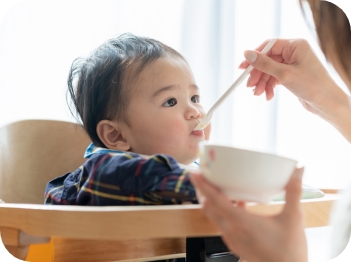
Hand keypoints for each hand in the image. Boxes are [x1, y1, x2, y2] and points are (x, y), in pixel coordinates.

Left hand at [190, 168, 307, 261]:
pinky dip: (222, 212)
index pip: (215, 200)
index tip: (194, 173)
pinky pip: (222, 225)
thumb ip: (294, 192)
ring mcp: (232, 240)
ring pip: (214, 217)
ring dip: (212, 202)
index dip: (202, 185)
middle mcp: (232, 231)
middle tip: (204, 176)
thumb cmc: (290, 250)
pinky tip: (236, 205)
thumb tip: (298, 170)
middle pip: (208, 207)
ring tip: (218, 187)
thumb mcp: (293, 218)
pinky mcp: (235, 245)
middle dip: (203, 191)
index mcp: (242, 223)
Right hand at [240, 38, 350, 142]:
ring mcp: (292, 64)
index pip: (269, 46)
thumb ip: (264, 64)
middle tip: (250, 86)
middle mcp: (294, 52)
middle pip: (267, 60)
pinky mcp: (291, 75)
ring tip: (258, 94)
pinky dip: (270, 87)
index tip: (243, 67)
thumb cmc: (311, 85)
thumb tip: (247, 54)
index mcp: (295, 45)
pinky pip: (275, 78)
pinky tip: (268, 96)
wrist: (327, 103)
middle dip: (258, 74)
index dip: (254, 56)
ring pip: (270, 71)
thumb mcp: (284, 74)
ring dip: (262, 83)